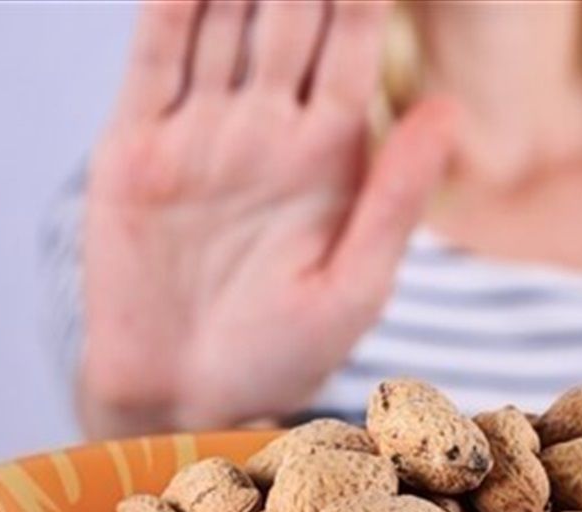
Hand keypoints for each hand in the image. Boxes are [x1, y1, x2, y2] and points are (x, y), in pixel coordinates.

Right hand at [79, 0, 454, 437]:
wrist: (184, 401)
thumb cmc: (281, 353)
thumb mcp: (354, 285)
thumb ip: (394, 196)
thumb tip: (447, 107)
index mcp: (329, 154)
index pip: (352, 46)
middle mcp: (266, 128)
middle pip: (287, 16)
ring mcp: (199, 133)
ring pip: (221, 22)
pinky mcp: (134, 150)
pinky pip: (153, 62)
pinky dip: (169, 9)